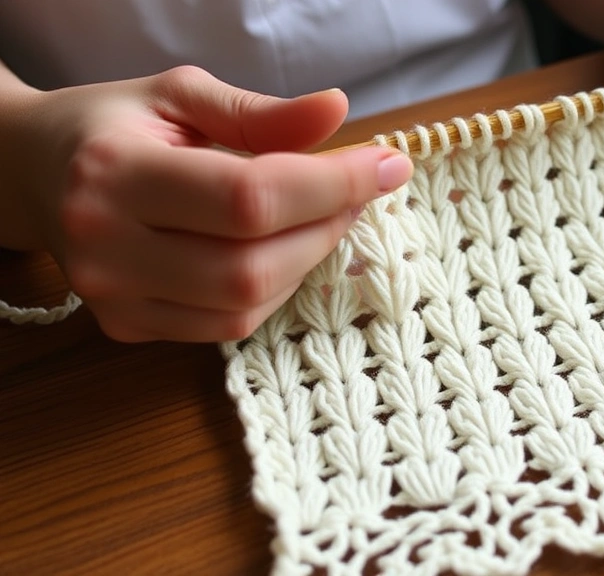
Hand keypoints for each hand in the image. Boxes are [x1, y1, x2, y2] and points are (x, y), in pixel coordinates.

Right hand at [0, 66, 411, 341]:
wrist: (34, 175)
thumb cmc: (115, 127)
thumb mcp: (180, 97)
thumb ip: (260, 112)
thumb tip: (338, 111)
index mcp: (115, 172)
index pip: (248, 196)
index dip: (331, 185)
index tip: (386, 164)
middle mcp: (106, 246)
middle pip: (252, 264)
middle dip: (327, 227)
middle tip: (359, 190)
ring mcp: (114, 298)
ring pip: (246, 305)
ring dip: (307, 261)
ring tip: (323, 214)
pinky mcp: (128, 327)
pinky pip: (228, 327)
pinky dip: (274, 289)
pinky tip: (281, 250)